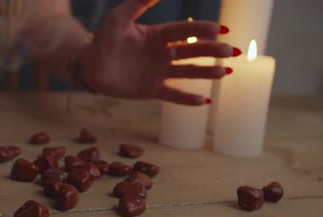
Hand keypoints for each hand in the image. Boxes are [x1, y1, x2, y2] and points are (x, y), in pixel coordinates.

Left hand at [80, 0, 240, 104]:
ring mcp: (158, 72)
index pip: (184, 31)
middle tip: (232, 51)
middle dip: (212, 51)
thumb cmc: (102, 39)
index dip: (202, 30)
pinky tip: (205, 101)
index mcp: (157, 35)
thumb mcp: (119, 18)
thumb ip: (138, 3)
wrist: (90, 66)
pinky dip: (188, 99)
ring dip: (207, 72)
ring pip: (188, 72)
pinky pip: (173, 94)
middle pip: (192, 51)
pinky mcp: (151, 90)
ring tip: (226, 72)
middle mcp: (162, 54)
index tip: (221, 29)